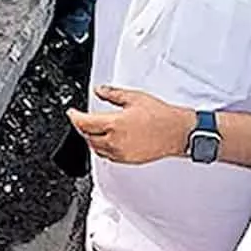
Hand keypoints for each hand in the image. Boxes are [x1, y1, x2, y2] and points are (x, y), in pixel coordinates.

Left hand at [67, 86, 193, 164]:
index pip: (84, 123)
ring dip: (91, 139)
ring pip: (96, 148)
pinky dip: (102, 148)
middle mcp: (115, 141)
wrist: (178, 132)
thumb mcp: (134, 97)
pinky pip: (108, 156)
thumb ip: (112, 94)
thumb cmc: (161, 116)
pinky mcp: (128, 160)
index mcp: (114, 124)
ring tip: (93, 129)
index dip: (74, 117)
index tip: (71, 112)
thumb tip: (99, 90)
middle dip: (82, 128)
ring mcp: (121, 153)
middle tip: (82, 119)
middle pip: (88, 137)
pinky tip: (107, 140)